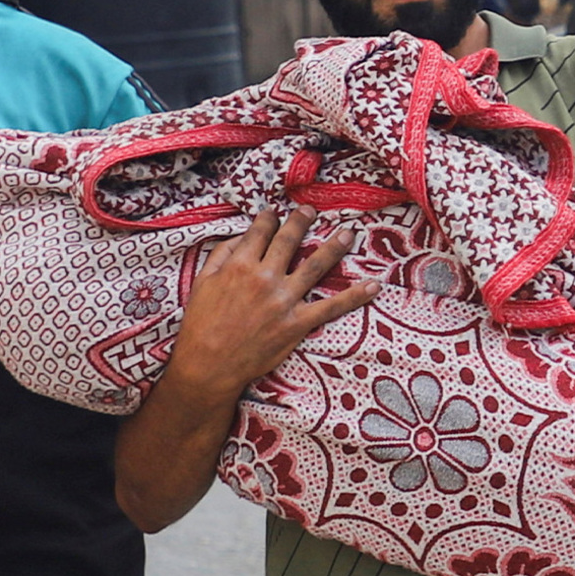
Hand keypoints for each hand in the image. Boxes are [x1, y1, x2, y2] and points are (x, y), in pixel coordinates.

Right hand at [172, 206, 376, 390]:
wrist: (208, 365)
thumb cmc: (201, 325)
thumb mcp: (201, 282)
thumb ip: (221, 254)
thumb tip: (240, 236)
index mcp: (240, 265)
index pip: (261, 231)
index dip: (269, 217)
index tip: (275, 212)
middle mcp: (265, 277)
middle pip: (289, 240)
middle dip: (302, 221)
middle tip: (311, 210)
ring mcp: (284, 300)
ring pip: (316, 264)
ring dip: (335, 246)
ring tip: (348, 232)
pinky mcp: (297, 324)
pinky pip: (332, 307)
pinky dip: (355, 296)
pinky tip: (373, 285)